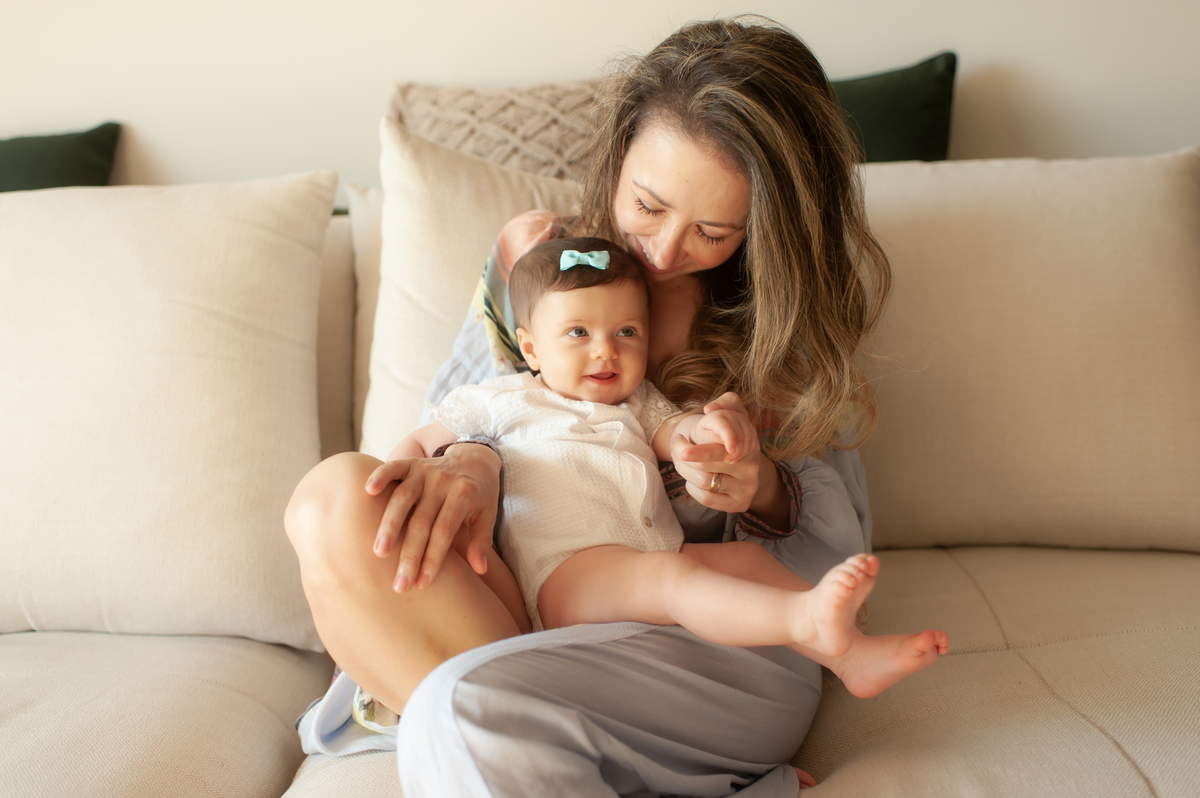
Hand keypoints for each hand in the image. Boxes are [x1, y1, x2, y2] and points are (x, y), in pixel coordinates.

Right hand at [364, 443, 500, 591]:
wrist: (475, 457)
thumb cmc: (479, 493)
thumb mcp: (488, 515)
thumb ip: (482, 541)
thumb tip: (480, 570)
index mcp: (463, 495)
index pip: (444, 532)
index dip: (433, 559)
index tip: (422, 584)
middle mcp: (443, 482)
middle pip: (422, 521)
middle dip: (409, 554)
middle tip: (398, 583)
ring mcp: (425, 470)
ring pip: (403, 498)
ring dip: (389, 525)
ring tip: (378, 552)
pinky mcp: (411, 462)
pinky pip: (393, 467)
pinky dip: (380, 476)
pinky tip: (368, 491)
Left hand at [671, 393, 761, 512]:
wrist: (744, 469)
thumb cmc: (728, 438)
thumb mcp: (731, 416)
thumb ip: (726, 403)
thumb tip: (711, 408)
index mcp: (749, 440)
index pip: (730, 435)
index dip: (713, 437)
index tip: (687, 447)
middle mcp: (751, 465)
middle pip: (710, 459)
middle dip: (685, 452)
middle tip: (676, 444)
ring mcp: (747, 486)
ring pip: (704, 479)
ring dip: (684, 469)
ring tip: (680, 460)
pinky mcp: (739, 504)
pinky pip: (706, 497)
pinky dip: (692, 487)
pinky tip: (692, 479)